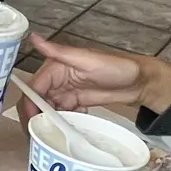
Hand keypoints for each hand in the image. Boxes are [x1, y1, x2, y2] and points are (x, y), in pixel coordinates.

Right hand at [26, 32, 170, 118]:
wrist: (141, 82)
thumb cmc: (116, 67)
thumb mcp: (87, 60)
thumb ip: (59, 52)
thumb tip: (33, 38)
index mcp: (56, 67)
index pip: (34, 87)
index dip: (30, 104)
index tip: (31, 121)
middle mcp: (58, 79)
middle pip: (38, 100)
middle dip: (37, 116)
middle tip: (41, 132)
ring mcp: (67, 92)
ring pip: (48, 109)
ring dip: (51, 120)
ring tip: (57, 131)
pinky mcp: (76, 102)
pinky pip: (62, 113)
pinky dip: (64, 120)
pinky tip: (74, 123)